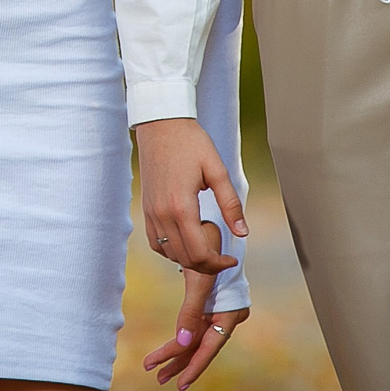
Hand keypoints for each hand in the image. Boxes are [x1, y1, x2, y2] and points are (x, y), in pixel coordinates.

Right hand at [134, 116, 247, 278]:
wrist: (161, 125)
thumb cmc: (190, 143)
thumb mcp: (217, 170)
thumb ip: (230, 204)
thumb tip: (242, 233)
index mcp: (182, 207)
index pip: (199, 253)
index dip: (218, 264)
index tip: (231, 259)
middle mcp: (162, 213)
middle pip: (185, 258)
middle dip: (207, 265)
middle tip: (222, 256)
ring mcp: (151, 211)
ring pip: (169, 253)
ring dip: (189, 258)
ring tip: (206, 244)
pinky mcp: (146, 208)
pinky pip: (155, 241)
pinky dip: (171, 249)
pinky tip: (185, 241)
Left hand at [140, 215, 248, 390]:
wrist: (214, 223)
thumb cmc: (211, 246)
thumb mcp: (200, 278)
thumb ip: (192, 311)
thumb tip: (182, 342)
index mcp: (231, 311)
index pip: (208, 344)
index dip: (191, 363)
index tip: (174, 378)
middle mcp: (228, 315)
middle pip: (202, 346)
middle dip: (180, 363)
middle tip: (158, 379)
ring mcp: (219, 311)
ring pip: (197, 339)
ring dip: (178, 356)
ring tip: (157, 372)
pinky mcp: (210, 305)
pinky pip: (195, 328)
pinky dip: (181, 339)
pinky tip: (169, 351)